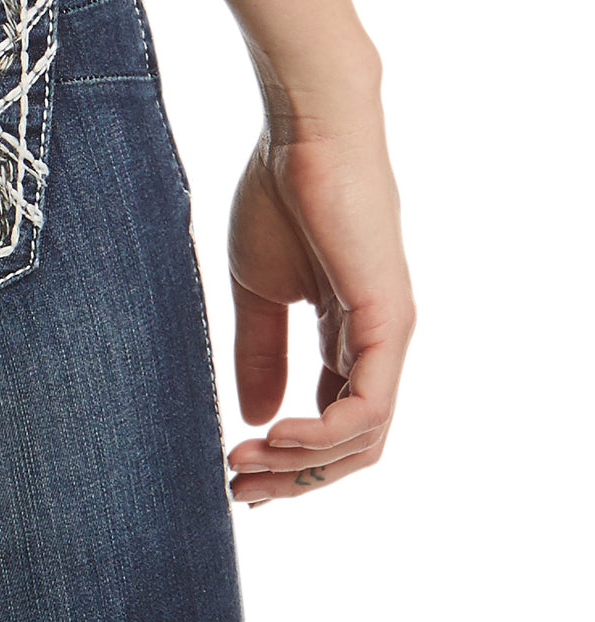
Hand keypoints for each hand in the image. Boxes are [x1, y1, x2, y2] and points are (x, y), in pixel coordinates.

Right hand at [224, 96, 414, 506]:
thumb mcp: (258, 288)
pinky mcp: (388, 320)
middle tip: (239, 489)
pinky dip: (323, 434)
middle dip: (295, 477)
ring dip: (302, 464)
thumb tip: (254, 416)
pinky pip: (367, 406)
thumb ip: (261, 350)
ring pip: (363, 437)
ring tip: (245, 464)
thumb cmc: (278, 193)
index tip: (234, 469)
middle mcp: (377, 343)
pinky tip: (275, 437)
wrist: (302, 131)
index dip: (288, 458)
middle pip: (351, 444)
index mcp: (347, 334)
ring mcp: (388, 334)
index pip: (332, 420)